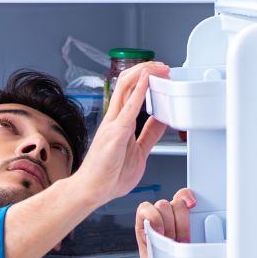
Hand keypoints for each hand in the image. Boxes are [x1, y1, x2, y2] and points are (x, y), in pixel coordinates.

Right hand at [75, 61, 168, 206]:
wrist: (92, 191)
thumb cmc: (108, 177)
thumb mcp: (139, 152)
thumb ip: (149, 135)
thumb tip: (161, 122)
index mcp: (120, 123)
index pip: (133, 92)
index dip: (148, 79)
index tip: (163, 75)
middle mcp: (115, 119)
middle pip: (128, 82)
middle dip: (148, 69)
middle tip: (164, 66)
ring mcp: (114, 124)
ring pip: (126, 86)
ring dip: (145, 73)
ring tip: (159, 67)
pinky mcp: (115, 132)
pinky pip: (129, 107)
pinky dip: (140, 90)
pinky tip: (148, 78)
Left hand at [135, 187, 194, 257]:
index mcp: (145, 234)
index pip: (144, 212)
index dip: (152, 217)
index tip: (161, 231)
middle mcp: (159, 223)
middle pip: (162, 206)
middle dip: (171, 224)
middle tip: (175, 242)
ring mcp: (174, 219)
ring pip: (176, 203)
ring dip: (183, 221)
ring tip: (184, 240)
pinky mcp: (189, 217)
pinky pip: (186, 200)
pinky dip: (189, 199)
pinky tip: (192, 207)